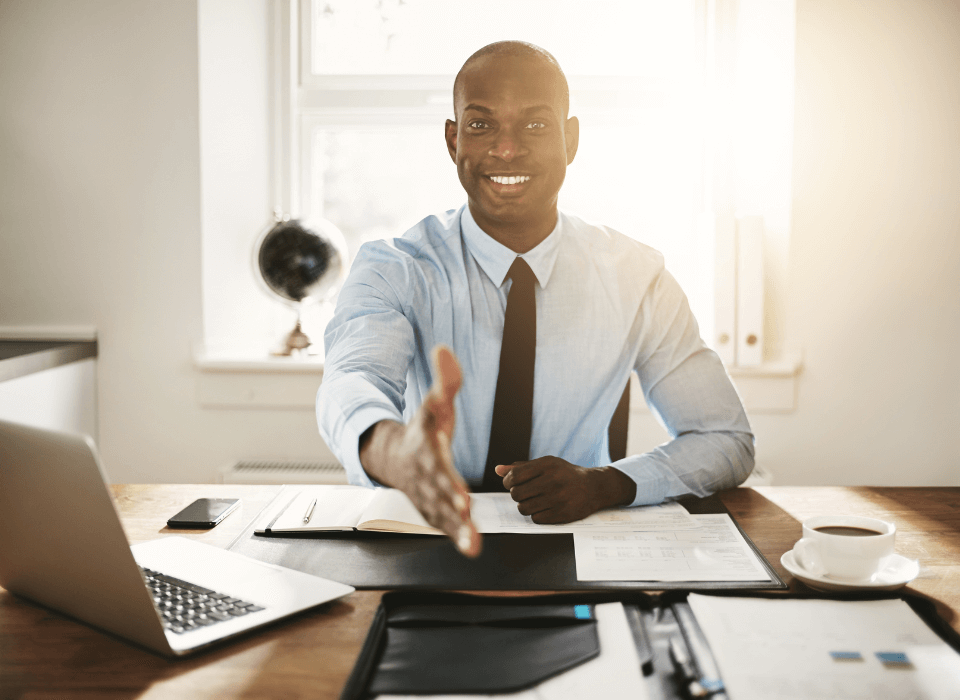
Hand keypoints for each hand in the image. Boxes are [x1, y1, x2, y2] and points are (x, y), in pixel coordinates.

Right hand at [359, 345, 480, 556]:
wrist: (393, 456)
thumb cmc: (423, 429)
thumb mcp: (435, 402)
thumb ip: (445, 380)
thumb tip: (445, 349)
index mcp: (425, 447)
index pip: (436, 460)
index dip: (444, 470)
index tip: (456, 482)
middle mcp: (424, 474)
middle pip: (438, 490)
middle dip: (451, 503)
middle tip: (465, 512)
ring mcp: (426, 494)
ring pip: (441, 513)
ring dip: (456, 528)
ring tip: (473, 544)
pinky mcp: (432, 509)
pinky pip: (445, 524)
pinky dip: (457, 537)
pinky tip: (472, 548)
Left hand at [495, 458, 636, 523]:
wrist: (593, 487)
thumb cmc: (565, 474)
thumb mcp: (545, 464)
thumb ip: (521, 467)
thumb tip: (497, 470)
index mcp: (547, 465)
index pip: (514, 477)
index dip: (508, 482)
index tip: (512, 484)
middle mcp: (553, 481)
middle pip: (516, 494)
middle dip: (516, 495)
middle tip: (524, 493)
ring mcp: (558, 498)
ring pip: (524, 508)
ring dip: (525, 506)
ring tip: (533, 501)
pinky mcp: (562, 514)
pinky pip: (536, 519)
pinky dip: (536, 515)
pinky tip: (544, 508)